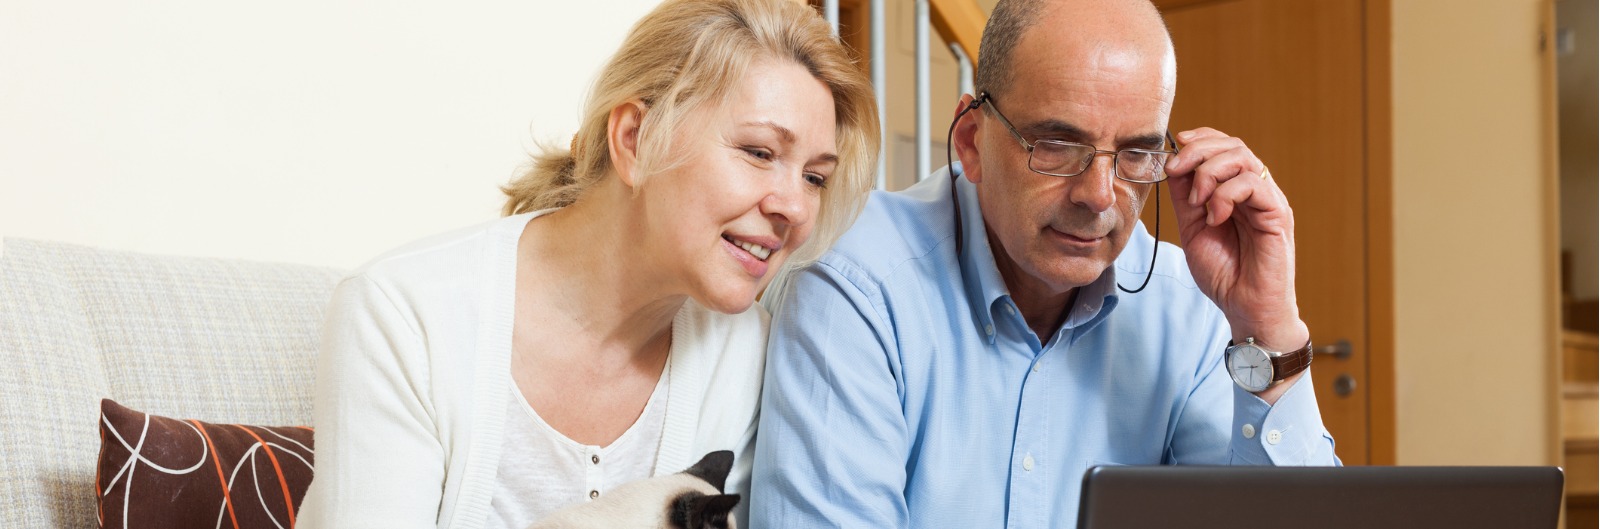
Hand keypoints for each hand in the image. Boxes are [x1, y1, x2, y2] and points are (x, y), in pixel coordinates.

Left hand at [1163, 128, 1308, 370]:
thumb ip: (1185, 197)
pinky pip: (1253, 184)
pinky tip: (1215, 217)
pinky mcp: (1278, 215)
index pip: (1224, 147)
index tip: (1174, 149)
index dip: (1200, 139)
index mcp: (1237, 191)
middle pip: (1233, 146)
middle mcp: (1256, 191)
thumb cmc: (1223, 273)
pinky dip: (1225, 195)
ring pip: (1243, 158)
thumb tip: (1173, 165)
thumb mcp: (1192, 228)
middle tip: (1176, 170)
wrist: (1245, 308)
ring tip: (1196, 202)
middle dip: (1198, 151)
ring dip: (1209, 172)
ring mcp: (1269, 201)